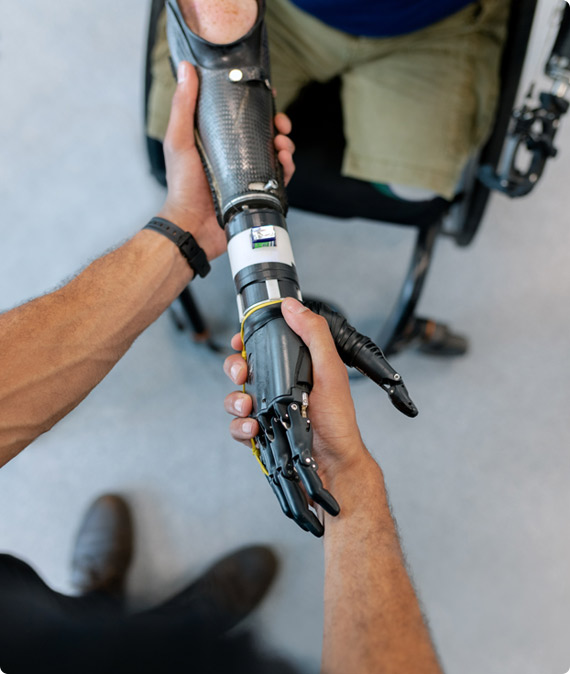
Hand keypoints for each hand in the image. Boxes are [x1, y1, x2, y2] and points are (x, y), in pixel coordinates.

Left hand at [157, 61, 294, 260]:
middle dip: (279, 124)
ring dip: (286, 144)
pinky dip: (287, 168)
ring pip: (277, 153)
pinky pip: (280, 178)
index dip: (258, 105)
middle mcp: (236, 156)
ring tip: (283, 144)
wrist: (192, 224)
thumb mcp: (179, 140)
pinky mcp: (258, 193)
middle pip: (265, 133)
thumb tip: (186, 69)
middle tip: (281, 123)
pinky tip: (284, 162)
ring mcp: (249, 175)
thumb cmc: (182, 185)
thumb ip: (183, 106)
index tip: (267, 94)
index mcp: (219, 141)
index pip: (242, 117)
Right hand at [224, 298, 369, 489]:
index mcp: (295, 367)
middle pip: (242, 368)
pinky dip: (240, 427)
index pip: (264, 345)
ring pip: (235, 397)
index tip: (240, 341)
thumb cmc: (337, 421)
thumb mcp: (330, 370)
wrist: (333, 465)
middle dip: (234, 369)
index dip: (247, 340)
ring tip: (248, 407)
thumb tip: (292, 306)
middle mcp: (279, 387)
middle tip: (242, 375)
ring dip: (235, 400)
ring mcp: (268, 411)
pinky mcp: (261, 434)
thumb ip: (313, 334)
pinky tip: (254, 428)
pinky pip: (237, 426)